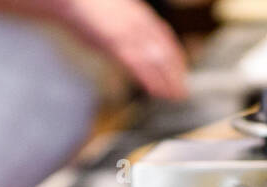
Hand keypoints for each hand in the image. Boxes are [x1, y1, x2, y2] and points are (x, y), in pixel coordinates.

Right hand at [56, 0, 190, 99]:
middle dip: (175, 72)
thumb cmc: (84, 5)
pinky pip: (137, 64)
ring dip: (167, 80)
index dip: (174, 55)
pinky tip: (156, 91)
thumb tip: (125, 41)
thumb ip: (123, 25)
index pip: (164, 36)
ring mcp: (127, 32)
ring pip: (154, 59)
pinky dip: (149, 79)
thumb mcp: (111, 13)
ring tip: (175, 96)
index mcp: (139, 13)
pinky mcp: (114, 42)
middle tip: (182, 91)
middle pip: (164, 49)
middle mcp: (138, 22)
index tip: (180, 70)